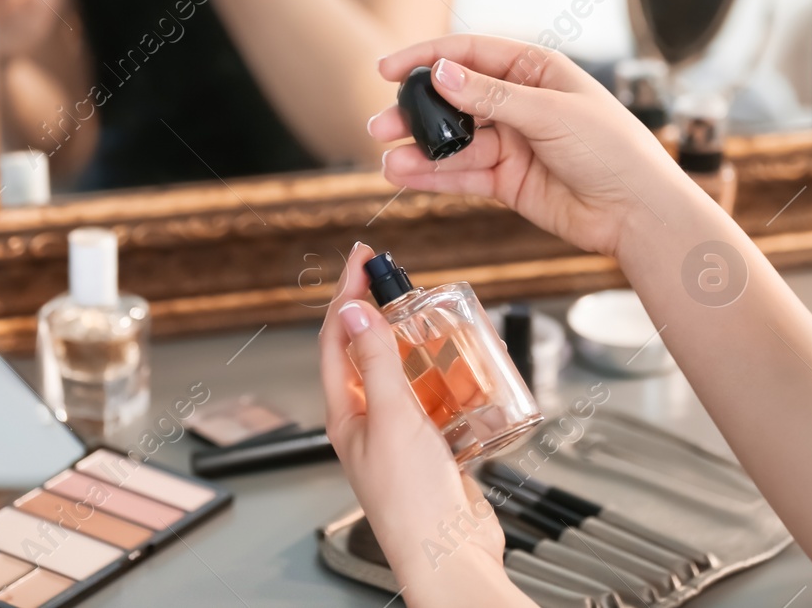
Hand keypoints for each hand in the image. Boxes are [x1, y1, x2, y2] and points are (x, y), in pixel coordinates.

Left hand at [320, 241, 511, 600]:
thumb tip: (355, 310)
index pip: (337, 338)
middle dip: (390, 315)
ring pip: (413, 373)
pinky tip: (475, 372)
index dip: (347, 294)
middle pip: (374, 351)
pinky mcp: (438, 445)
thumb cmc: (410, 502)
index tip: (363, 259)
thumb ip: (377, 362)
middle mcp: (371, 421)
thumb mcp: (393, 419)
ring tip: (446, 324)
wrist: (451, 553)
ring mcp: (405, 433)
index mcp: (346, 414)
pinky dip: (459, 381)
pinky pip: (445, 400)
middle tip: (410, 284)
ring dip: (428, 347)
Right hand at [368, 35, 692, 258]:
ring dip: (419, 148)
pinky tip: (404, 174)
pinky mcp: (508, 181)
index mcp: (536, 70)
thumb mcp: (550, 113)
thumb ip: (491, 96)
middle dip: (416, 111)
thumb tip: (441, 72)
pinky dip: (433, 175)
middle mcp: (520, 103)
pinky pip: (463, 174)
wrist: (637, 211)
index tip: (387, 70)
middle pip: (455, 99)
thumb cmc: (612, 149)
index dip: (427, 58)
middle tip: (380, 123)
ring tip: (386, 157)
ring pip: (455, 141)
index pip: (471, 53)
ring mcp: (513, 143)